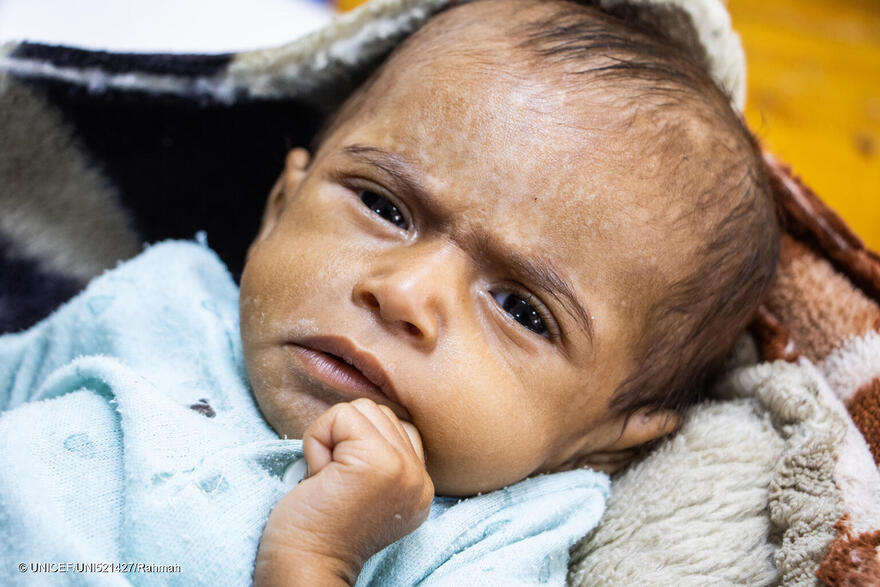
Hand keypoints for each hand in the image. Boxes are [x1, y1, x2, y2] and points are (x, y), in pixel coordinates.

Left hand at [254, 398, 433, 585]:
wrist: (306, 565)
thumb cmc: (321, 530)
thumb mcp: (369, 492)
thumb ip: (382, 457)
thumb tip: (363, 419)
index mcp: (420, 486)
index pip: (394, 427)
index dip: (356, 445)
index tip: (345, 486)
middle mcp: (420, 478)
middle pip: (378, 413)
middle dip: (343, 439)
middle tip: (334, 483)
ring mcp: (402, 468)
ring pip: (360, 410)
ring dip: (331, 438)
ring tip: (328, 479)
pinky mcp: (376, 461)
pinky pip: (339, 416)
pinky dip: (317, 440)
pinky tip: (319, 476)